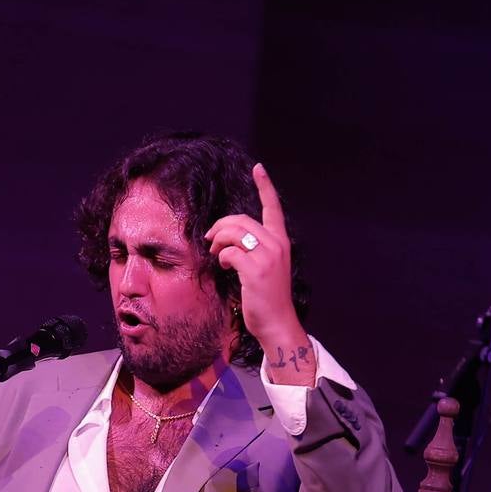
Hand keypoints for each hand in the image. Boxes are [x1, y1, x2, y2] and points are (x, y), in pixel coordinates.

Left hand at [205, 163, 312, 384]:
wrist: (277, 323)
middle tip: (210, 240)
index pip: (274, 208)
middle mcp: (277, 244)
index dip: (266, 186)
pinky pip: (230, 252)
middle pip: (241, 220)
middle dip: (220, 227)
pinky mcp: (256, 269)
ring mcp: (268, 256)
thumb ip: (252, 250)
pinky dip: (222, 258)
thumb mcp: (265, 268)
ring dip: (218, 241)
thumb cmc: (267, 298)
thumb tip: (226, 240)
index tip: (259, 168)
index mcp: (281, 241)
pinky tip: (225, 267)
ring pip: (234, 233)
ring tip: (216, 253)